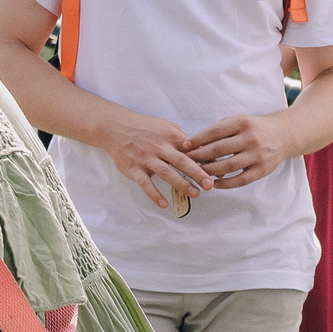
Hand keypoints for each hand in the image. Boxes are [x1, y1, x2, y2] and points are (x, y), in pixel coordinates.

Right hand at [95, 104, 215, 210]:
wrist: (114, 127)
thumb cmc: (144, 128)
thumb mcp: (165, 127)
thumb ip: (182, 139)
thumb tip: (202, 150)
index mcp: (169, 135)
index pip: (191, 149)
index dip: (204, 159)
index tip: (218, 169)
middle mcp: (158, 146)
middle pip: (181, 161)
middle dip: (197, 173)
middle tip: (210, 185)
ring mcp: (145, 158)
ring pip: (166, 173)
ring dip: (181, 184)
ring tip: (195, 194)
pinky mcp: (133, 169)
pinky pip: (145, 184)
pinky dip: (154, 194)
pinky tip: (164, 204)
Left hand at [183, 113, 294, 188]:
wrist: (285, 135)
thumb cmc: (256, 128)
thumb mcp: (240, 120)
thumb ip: (220, 130)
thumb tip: (195, 143)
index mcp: (242, 122)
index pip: (214, 132)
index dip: (197, 139)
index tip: (184, 146)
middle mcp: (250, 138)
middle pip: (218, 149)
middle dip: (199, 156)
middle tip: (186, 161)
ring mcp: (257, 155)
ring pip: (227, 166)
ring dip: (209, 171)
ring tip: (197, 173)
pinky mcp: (262, 170)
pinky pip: (240, 180)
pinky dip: (225, 183)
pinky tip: (214, 183)